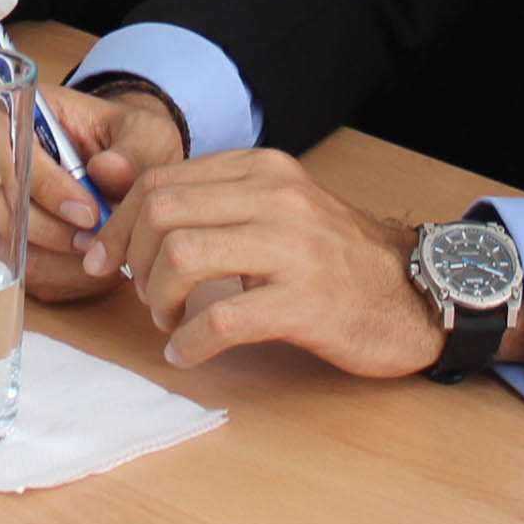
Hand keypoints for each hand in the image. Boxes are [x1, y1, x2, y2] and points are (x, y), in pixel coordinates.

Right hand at [19, 81, 189, 300]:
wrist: (137, 170)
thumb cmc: (132, 143)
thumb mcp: (145, 133)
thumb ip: (133, 148)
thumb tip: (106, 169)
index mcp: (21, 114)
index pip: (3, 145)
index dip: (43, 183)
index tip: (89, 210)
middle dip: (45, 227)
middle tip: (93, 239)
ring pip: (2, 241)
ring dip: (54, 256)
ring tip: (99, 252)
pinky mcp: (11, 241)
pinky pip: (22, 269)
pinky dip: (61, 276)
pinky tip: (95, 268)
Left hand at [81, 146, 444, 375]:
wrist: (415, 292)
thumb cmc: (334, 256)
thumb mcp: (272, 208)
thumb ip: (204, 197)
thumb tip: (107, 176)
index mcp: (262, 170)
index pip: (162, 180)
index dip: (120, 222)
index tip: (107, 258)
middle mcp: (276, 198)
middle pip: (164, 213)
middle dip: (132, 258)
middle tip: (140, 293)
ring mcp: (293, 249)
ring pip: (184, 257)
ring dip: (157, 297)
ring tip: (166, 320)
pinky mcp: (305, 303)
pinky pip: (222, 320)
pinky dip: (189, 343)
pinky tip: (186, 353)